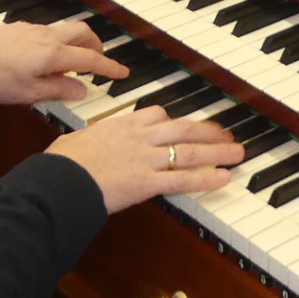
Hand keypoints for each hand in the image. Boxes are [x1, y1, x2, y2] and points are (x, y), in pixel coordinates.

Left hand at [0, 20, 125, 105]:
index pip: (91, 59)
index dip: (110, 67)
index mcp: (54, 54)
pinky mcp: (21, 28)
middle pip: (84, 33)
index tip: (124, 73)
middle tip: (99, 63)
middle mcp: (49, 37)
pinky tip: (47, 57)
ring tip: (73, 62)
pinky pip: (51, 31)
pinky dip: (60, 41)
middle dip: (97, 46)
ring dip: (78, 42)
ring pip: (67, 29)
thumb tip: (82, 89)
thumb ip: (58, 89)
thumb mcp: (28, 93)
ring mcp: (34, 29)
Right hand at [46, 105, 243, 212]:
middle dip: (207, 131)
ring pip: (189, 151)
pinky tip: (223, 177)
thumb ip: (84, 140)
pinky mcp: (147, 182)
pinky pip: (182, 179)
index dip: (175, 121)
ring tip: (237, 152)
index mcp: (121, 125)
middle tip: (226, 133)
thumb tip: (74, 143)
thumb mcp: (72, 140)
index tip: (186, 125)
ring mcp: (146, 159)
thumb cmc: (61, 163)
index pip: (156, 115)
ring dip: (217, 152)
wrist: (61, 179)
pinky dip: (206, 178)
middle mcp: (139, 137)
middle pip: (182, 129)